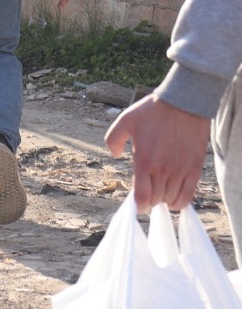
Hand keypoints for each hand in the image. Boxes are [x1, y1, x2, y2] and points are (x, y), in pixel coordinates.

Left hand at [105, 94, 210, 211]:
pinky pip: (188, 194)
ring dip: (164, 200)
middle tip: (147, 194)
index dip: (138, 205)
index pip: (142, 197)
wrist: (183, 103)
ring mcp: (180, 170)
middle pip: (156, 200)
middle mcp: (162, 169)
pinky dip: (180, 201)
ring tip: (160, 193)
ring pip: (171, 199)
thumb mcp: (124, 121)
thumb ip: (113, 139)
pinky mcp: (194, 168)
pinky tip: (174, 199)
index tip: (136, 205)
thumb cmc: (152, 111)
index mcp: (144, 161)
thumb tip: (114, 156)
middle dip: (150, 201)